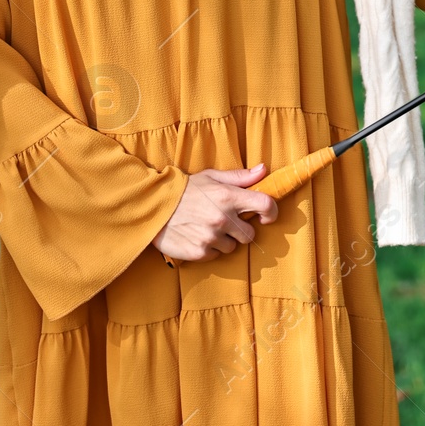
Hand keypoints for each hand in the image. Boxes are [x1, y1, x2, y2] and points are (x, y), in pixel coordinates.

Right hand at [151, 163, 278, 261]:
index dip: (271, 212)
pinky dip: (210, 248)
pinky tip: (197, 236)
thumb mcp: (211, 177)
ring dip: (224, 240)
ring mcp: (211, 237)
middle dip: (241, 229)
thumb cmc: (185, 189)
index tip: (266, 216)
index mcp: (228, 196)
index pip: (265, 205)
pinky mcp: (200, 252)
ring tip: (207, 228)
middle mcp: (222, 218)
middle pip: (250, 234)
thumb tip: (264, 170)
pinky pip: (216, 255)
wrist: (153, 206)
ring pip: (232, 247)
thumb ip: (239, 177)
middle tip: (225, 221)